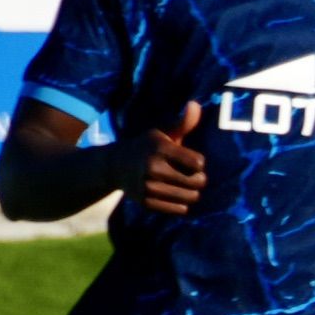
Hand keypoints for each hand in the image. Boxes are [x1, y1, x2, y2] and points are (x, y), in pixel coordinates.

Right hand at [135, 102, 207, 216]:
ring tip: (184, 185)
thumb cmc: (147, 147)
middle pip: (197, 182)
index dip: (199, 163)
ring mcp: (149, 187)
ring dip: (192, 192)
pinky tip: (174, 193)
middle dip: (199, 179)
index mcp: (160, 149)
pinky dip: (181, 203)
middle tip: (192, 175)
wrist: (116, 166)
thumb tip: (195, 104)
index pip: (198, 163)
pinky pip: (179, 209)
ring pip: (190, 197)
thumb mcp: (163, 133)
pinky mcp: (147, 203)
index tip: (191, 160)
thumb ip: (183, 123)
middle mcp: (153, 168)